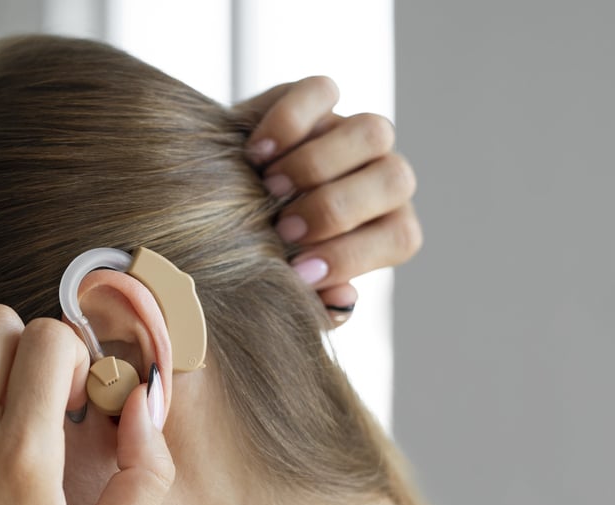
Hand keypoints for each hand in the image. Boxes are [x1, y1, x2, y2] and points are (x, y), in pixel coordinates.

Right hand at [237, 76, 422, 324]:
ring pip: (373, 132)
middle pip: (396, 179)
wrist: (213, 206)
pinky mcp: (315, 99)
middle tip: (282, 229)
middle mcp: (378, 176)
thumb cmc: (258, 257)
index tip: (298, 272)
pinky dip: (288, 122)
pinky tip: (253, 154)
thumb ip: (314, 302)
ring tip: (268, 188)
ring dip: (318, 165)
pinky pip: (321, 92)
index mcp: (386, 226)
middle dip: (336, 208)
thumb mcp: (283, 286)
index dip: (353, 256)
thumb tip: (343, 298)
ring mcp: (350, 132)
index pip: (401, 235)